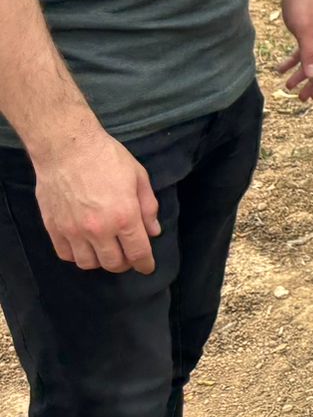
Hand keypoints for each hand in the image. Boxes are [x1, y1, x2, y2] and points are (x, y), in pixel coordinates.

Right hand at [35, 126, 159, 272]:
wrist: (67, 149)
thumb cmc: (108, 158)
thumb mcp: (139, 177)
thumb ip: (148, 207)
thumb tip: (153, 232)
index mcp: (124, 216)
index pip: (138, 252)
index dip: (145, 264)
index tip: (147, 267)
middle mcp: (99, 229)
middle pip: (113, 263)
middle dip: (125, 263)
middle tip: (128, 256)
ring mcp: (73, 231)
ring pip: (89, 264)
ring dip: (101, 261)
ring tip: (106, 250)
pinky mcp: (54, 229)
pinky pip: (66, 255)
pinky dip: (78, 256)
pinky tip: (85, 246)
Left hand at [275, 0, 312, 100]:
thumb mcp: (303, 28)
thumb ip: (309, 52)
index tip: (310, 97)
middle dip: (312, 81)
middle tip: (300, 98)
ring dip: (302, 71)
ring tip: (287, 86)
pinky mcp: (311, 23)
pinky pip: (305, 46)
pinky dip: (295, 57)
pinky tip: (281, 66)